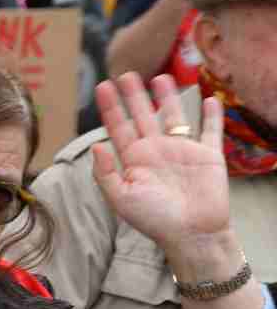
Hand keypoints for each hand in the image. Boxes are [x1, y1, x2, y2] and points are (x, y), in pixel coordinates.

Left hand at [89, 73, 230, 249]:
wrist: (191, 234)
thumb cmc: (153, 220)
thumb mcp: (121, 198)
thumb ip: (106, 173)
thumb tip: (95, 145)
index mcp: (134, 159)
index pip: (118, 127)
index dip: (111, 107)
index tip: (102, 86)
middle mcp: (156, 151)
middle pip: (143, 116)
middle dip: (134, 96)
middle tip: (126, 74)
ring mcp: (182, 151)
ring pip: (174, 117)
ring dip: (168, 98)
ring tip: (161, 77)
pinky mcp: (208, 156)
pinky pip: (211, 131)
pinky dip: (211, 116)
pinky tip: (209, 99)